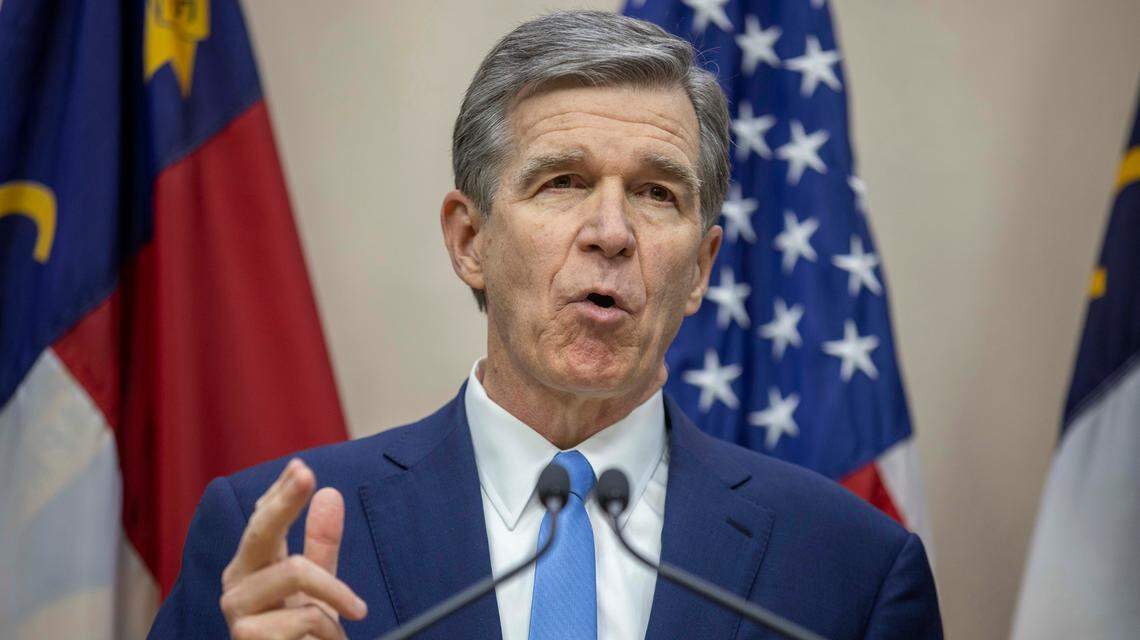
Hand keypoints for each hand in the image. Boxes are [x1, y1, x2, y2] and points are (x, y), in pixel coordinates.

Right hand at [219, 458, 367, 638]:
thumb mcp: (320, 587)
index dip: (281, 492)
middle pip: (261, 531)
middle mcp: (237, 584)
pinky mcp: (246, 638)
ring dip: (336, 595)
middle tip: (308, 476)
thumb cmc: (303, 635)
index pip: (263, 520)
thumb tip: (330, 493)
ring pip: (295, 571)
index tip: (301, 466)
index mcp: (251, 567)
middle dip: (285, 500)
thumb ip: (322, 544)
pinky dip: (328, 629)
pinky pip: (305, 616)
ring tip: (353, 615)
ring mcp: (237, 612)